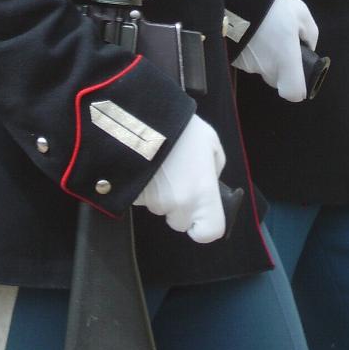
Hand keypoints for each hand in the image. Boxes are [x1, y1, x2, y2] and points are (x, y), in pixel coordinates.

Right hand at [134, 114, 224, 242]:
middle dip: (179, 205)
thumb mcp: (210, 141)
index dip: (204, 227)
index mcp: (203, 194)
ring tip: (161, 164)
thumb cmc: (182, 127)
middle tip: (177, 177)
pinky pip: (142, 199)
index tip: (200, 216)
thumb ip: (215, 165)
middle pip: (180, 221)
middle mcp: (179, 204)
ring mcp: (154, 202)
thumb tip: (211, 179)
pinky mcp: (133, 196)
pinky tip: (147, 165)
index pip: (209, 233)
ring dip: (161, 194)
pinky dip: (144, 187)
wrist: (143, 116)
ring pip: (160, 208)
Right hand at [232, 0, 318, 102]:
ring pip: (262, 67)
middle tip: (281, 42)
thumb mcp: (300, 12)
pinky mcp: (233, 57)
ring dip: (265, 55)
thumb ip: (310, 34)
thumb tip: (308, 47)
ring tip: (264, 30)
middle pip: (277, 78)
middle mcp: (266, 67)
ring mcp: (247, 64)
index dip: (297, 86)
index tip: (298, 72)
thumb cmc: (273, 3)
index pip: (293, 93)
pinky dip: (251, 49)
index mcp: (286, 59)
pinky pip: (248, 59)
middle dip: (281, 65)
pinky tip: (252, 31)